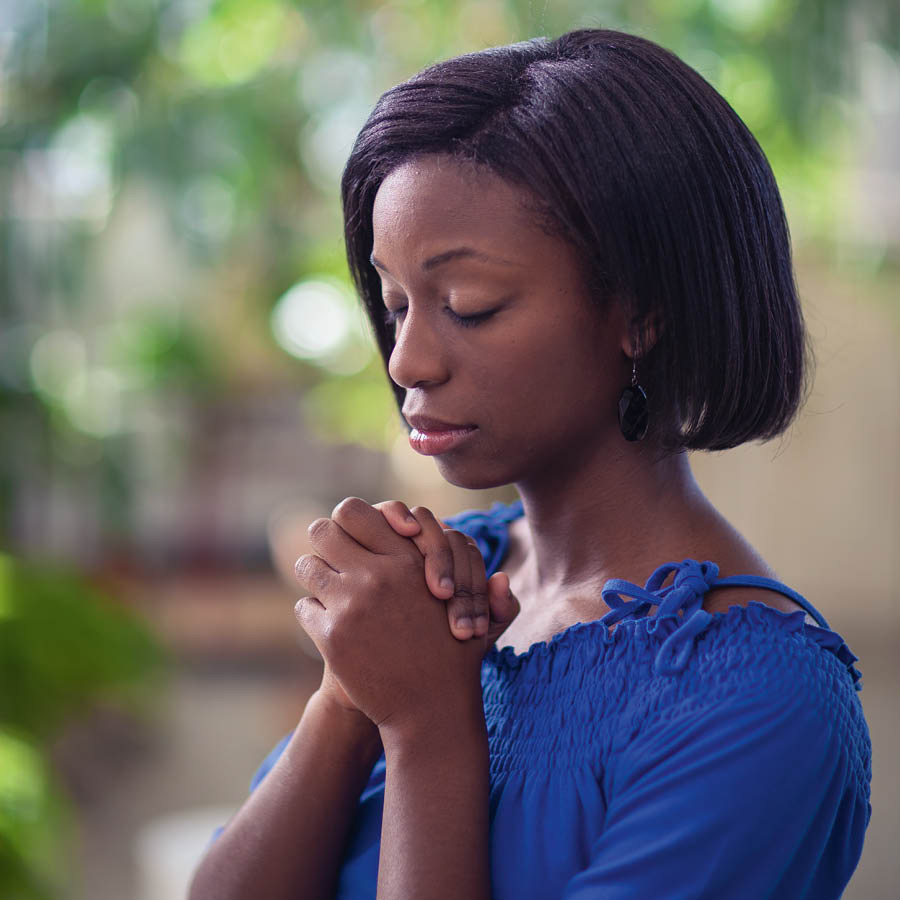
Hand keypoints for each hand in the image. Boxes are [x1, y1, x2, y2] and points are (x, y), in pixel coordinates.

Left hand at [293, 498, 513, 734]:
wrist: (431, 706)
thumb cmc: (451, 650)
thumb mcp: (458, 597)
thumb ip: (439, 558)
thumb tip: (426, 523)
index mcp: (406, 558)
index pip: (353, 511)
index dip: (347, 522)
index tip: (353, 538)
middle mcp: (378, 575)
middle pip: (321, 531)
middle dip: (323, 543)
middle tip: (332, 560)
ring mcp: (352, 604)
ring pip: (306, 566)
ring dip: (315, 578)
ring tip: (329, 593)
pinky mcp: (333, 636)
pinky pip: (304, 607)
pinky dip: (314, 616)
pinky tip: (330, 626)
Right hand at [372, 500, 518, 643]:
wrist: (378, 656)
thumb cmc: (423, 645)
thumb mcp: (467, 640)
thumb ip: (496, 612)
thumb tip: (502, 580)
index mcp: (456, 555)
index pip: (471, 556)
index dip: (475, 592)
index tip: (472, 630)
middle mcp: (430, 537)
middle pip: (450, 539)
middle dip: (457, 578)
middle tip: (455, 620)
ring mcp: (400, 531)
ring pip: (422, 519)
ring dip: (433, 550)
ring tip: (439, 592)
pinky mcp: (369, 529)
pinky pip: (384, 512)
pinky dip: (397, 516)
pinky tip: (405, 536)